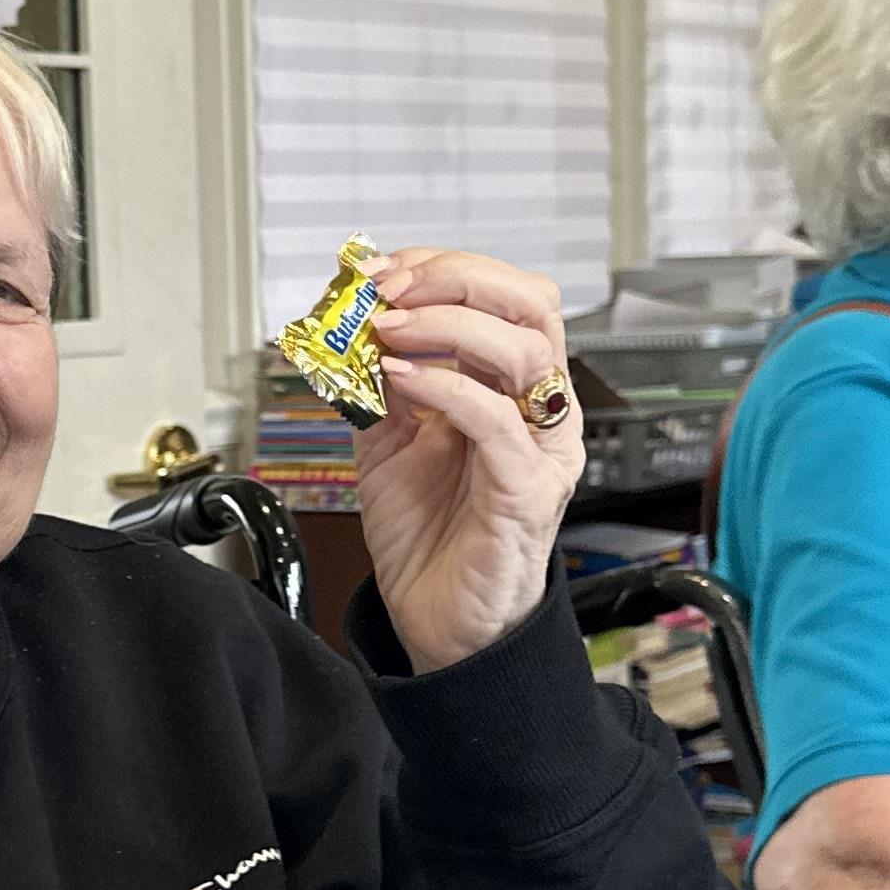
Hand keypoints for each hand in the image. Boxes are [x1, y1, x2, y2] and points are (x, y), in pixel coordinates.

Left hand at [350, 250, 582, 670]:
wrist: (435, 621)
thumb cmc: (427, 535)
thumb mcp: (387, 439)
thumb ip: (375, 383)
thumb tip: (350, 326)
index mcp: (511, 387)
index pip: (504, 294)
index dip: (443, 269)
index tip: (380, 272)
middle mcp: (538, 409)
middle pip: (532, 303)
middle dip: (456, 280)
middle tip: (391, 290)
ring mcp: (540, 448)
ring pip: (525, 350)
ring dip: (446, 326)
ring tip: (387, 332)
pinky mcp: (526, 491)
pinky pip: (497, 421)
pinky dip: (445, 386)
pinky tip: (399, 379)